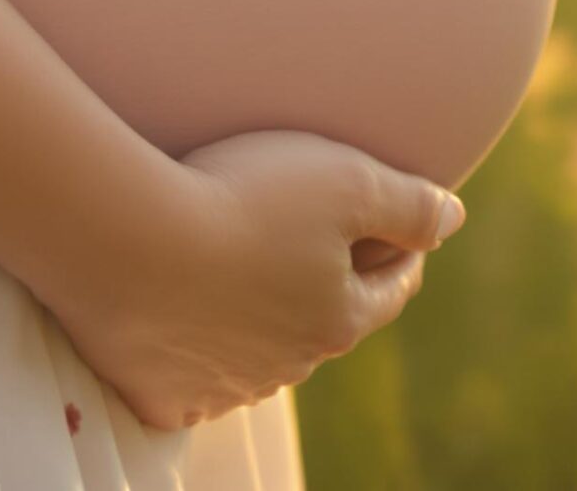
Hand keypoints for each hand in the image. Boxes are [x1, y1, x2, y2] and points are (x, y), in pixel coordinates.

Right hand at [39, 128, 463, 429]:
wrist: (123, 237)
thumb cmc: (241, 198)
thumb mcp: (346, 180)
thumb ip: (409, 203)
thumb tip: (453, 218)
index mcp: (339, 318)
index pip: (390, 289)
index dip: (402, 254)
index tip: (403, 235)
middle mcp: (289, 366)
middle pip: (326, 325)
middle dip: (332, 291)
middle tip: (321, 255)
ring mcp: (223, 386)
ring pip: (260, 357)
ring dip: (264, 327)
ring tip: (250, 287)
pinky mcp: (161, 396)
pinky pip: (192, 386)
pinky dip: (199, 363)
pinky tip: (191, 339)